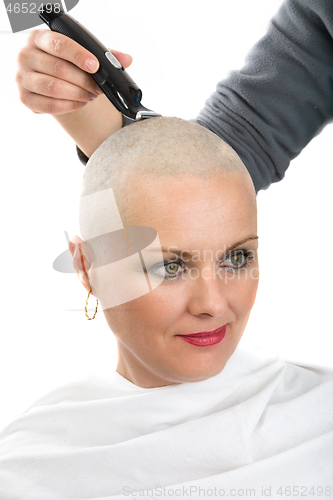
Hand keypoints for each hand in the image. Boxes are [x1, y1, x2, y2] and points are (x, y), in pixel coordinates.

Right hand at [16, 29, 132, 115]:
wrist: (48, 79)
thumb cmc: (64, 63)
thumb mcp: (81, 54)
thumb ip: (104, 55)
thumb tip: (127, 59)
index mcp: (39, 38)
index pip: (59, 44)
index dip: (79, 56)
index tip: (96, 66)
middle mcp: (26, 56)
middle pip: (59, 69)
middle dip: (84, 81)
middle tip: (98, 88)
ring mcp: (22, 78)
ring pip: (54, 88)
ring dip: (78, 94)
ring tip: (90, 96)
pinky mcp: (25, 98)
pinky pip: (50, 105)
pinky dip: (70, 106)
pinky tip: (80, 103)